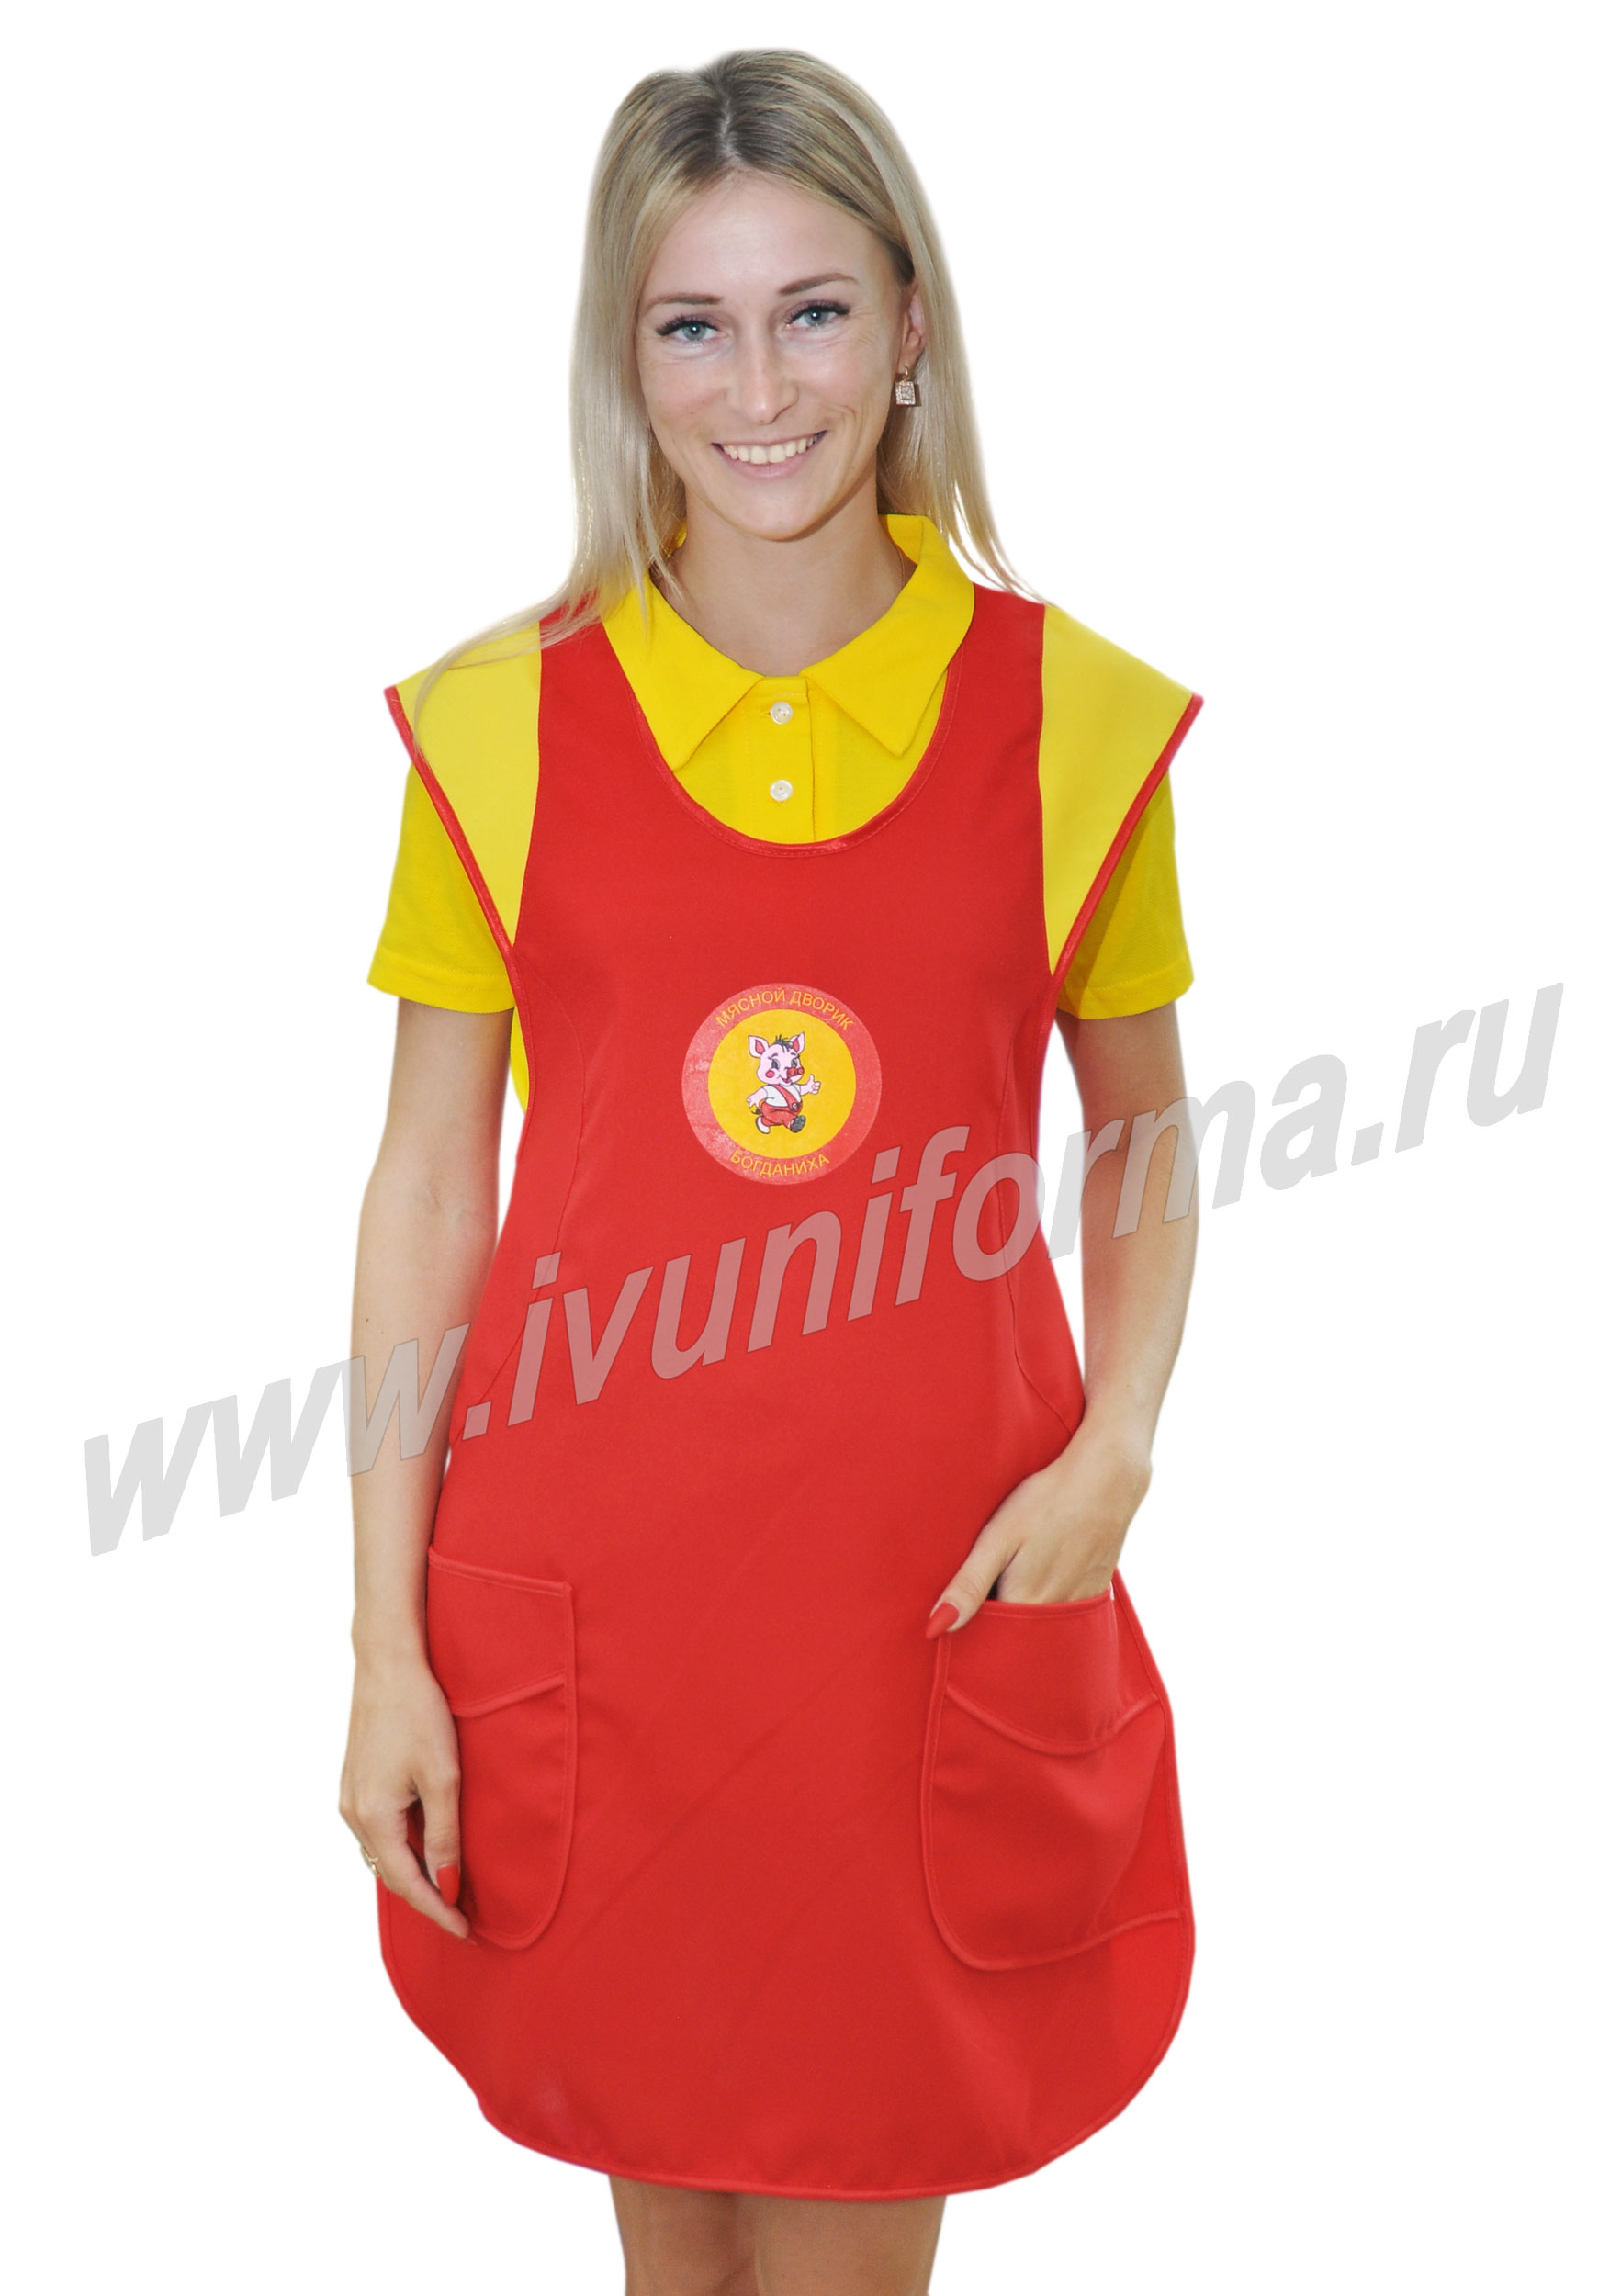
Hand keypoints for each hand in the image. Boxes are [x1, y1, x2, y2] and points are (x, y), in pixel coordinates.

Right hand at [339, 1651, 469, 1939]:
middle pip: (391, 1872)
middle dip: (426, 1896)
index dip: (436, 1909)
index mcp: (373, 1816)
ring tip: (447, 1885)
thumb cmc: (419, 1714)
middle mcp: (353, 1813)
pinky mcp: (355, 1782)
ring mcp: (349, 1797)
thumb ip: (444, 1834)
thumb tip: (447, 1881)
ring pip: (383, 1851)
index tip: (464, 1931)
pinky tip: (424, 1845)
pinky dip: (402, 1846)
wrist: (388, 1665)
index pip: (406, 1882)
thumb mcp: (442, 1777)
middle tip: (461, 1915)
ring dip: (413, 1872)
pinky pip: (378, 1829)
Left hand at [927, 1423, 1152, 1631]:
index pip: (988, 1637)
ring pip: (1040, 1624)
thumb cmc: (1046, 1502)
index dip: (970, 1627)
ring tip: (1014, 1575)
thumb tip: (937, 1626)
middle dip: (996, 1623)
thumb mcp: (998, 1537)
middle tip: (986, 1586)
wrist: (1106, 1479)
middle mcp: (1056, 1614)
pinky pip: (1064, 1612)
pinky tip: (1043, 1571)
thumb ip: (969, 1585)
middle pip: (1016, 1635)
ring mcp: (1080, 1605)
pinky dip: (1048, 1602)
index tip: (959, 1607)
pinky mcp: (1095, 1591)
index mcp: (1026, 1604)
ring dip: (1022, 1612)